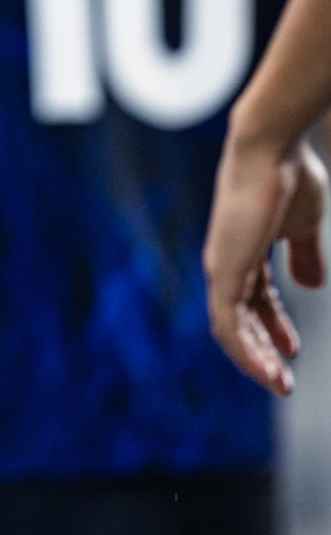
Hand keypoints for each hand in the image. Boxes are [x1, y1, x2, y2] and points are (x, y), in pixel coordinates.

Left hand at [204, 132, 327, 393]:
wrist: (273, 150)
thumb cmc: (290, 178)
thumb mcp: (304, 226)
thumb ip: (304, 254)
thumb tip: (312, 285)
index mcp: (246, 250)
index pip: (255, 300)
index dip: (273, 328)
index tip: (293, 351)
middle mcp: (228, 261)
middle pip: (241, 319)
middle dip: (262, 352)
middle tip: (284, 382)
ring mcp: (222, 266)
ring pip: (230, 329)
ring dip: (254, 361)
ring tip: (280, 384)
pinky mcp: (222, 270)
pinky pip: (226, 324)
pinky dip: (244, 352)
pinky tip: (265, 369)